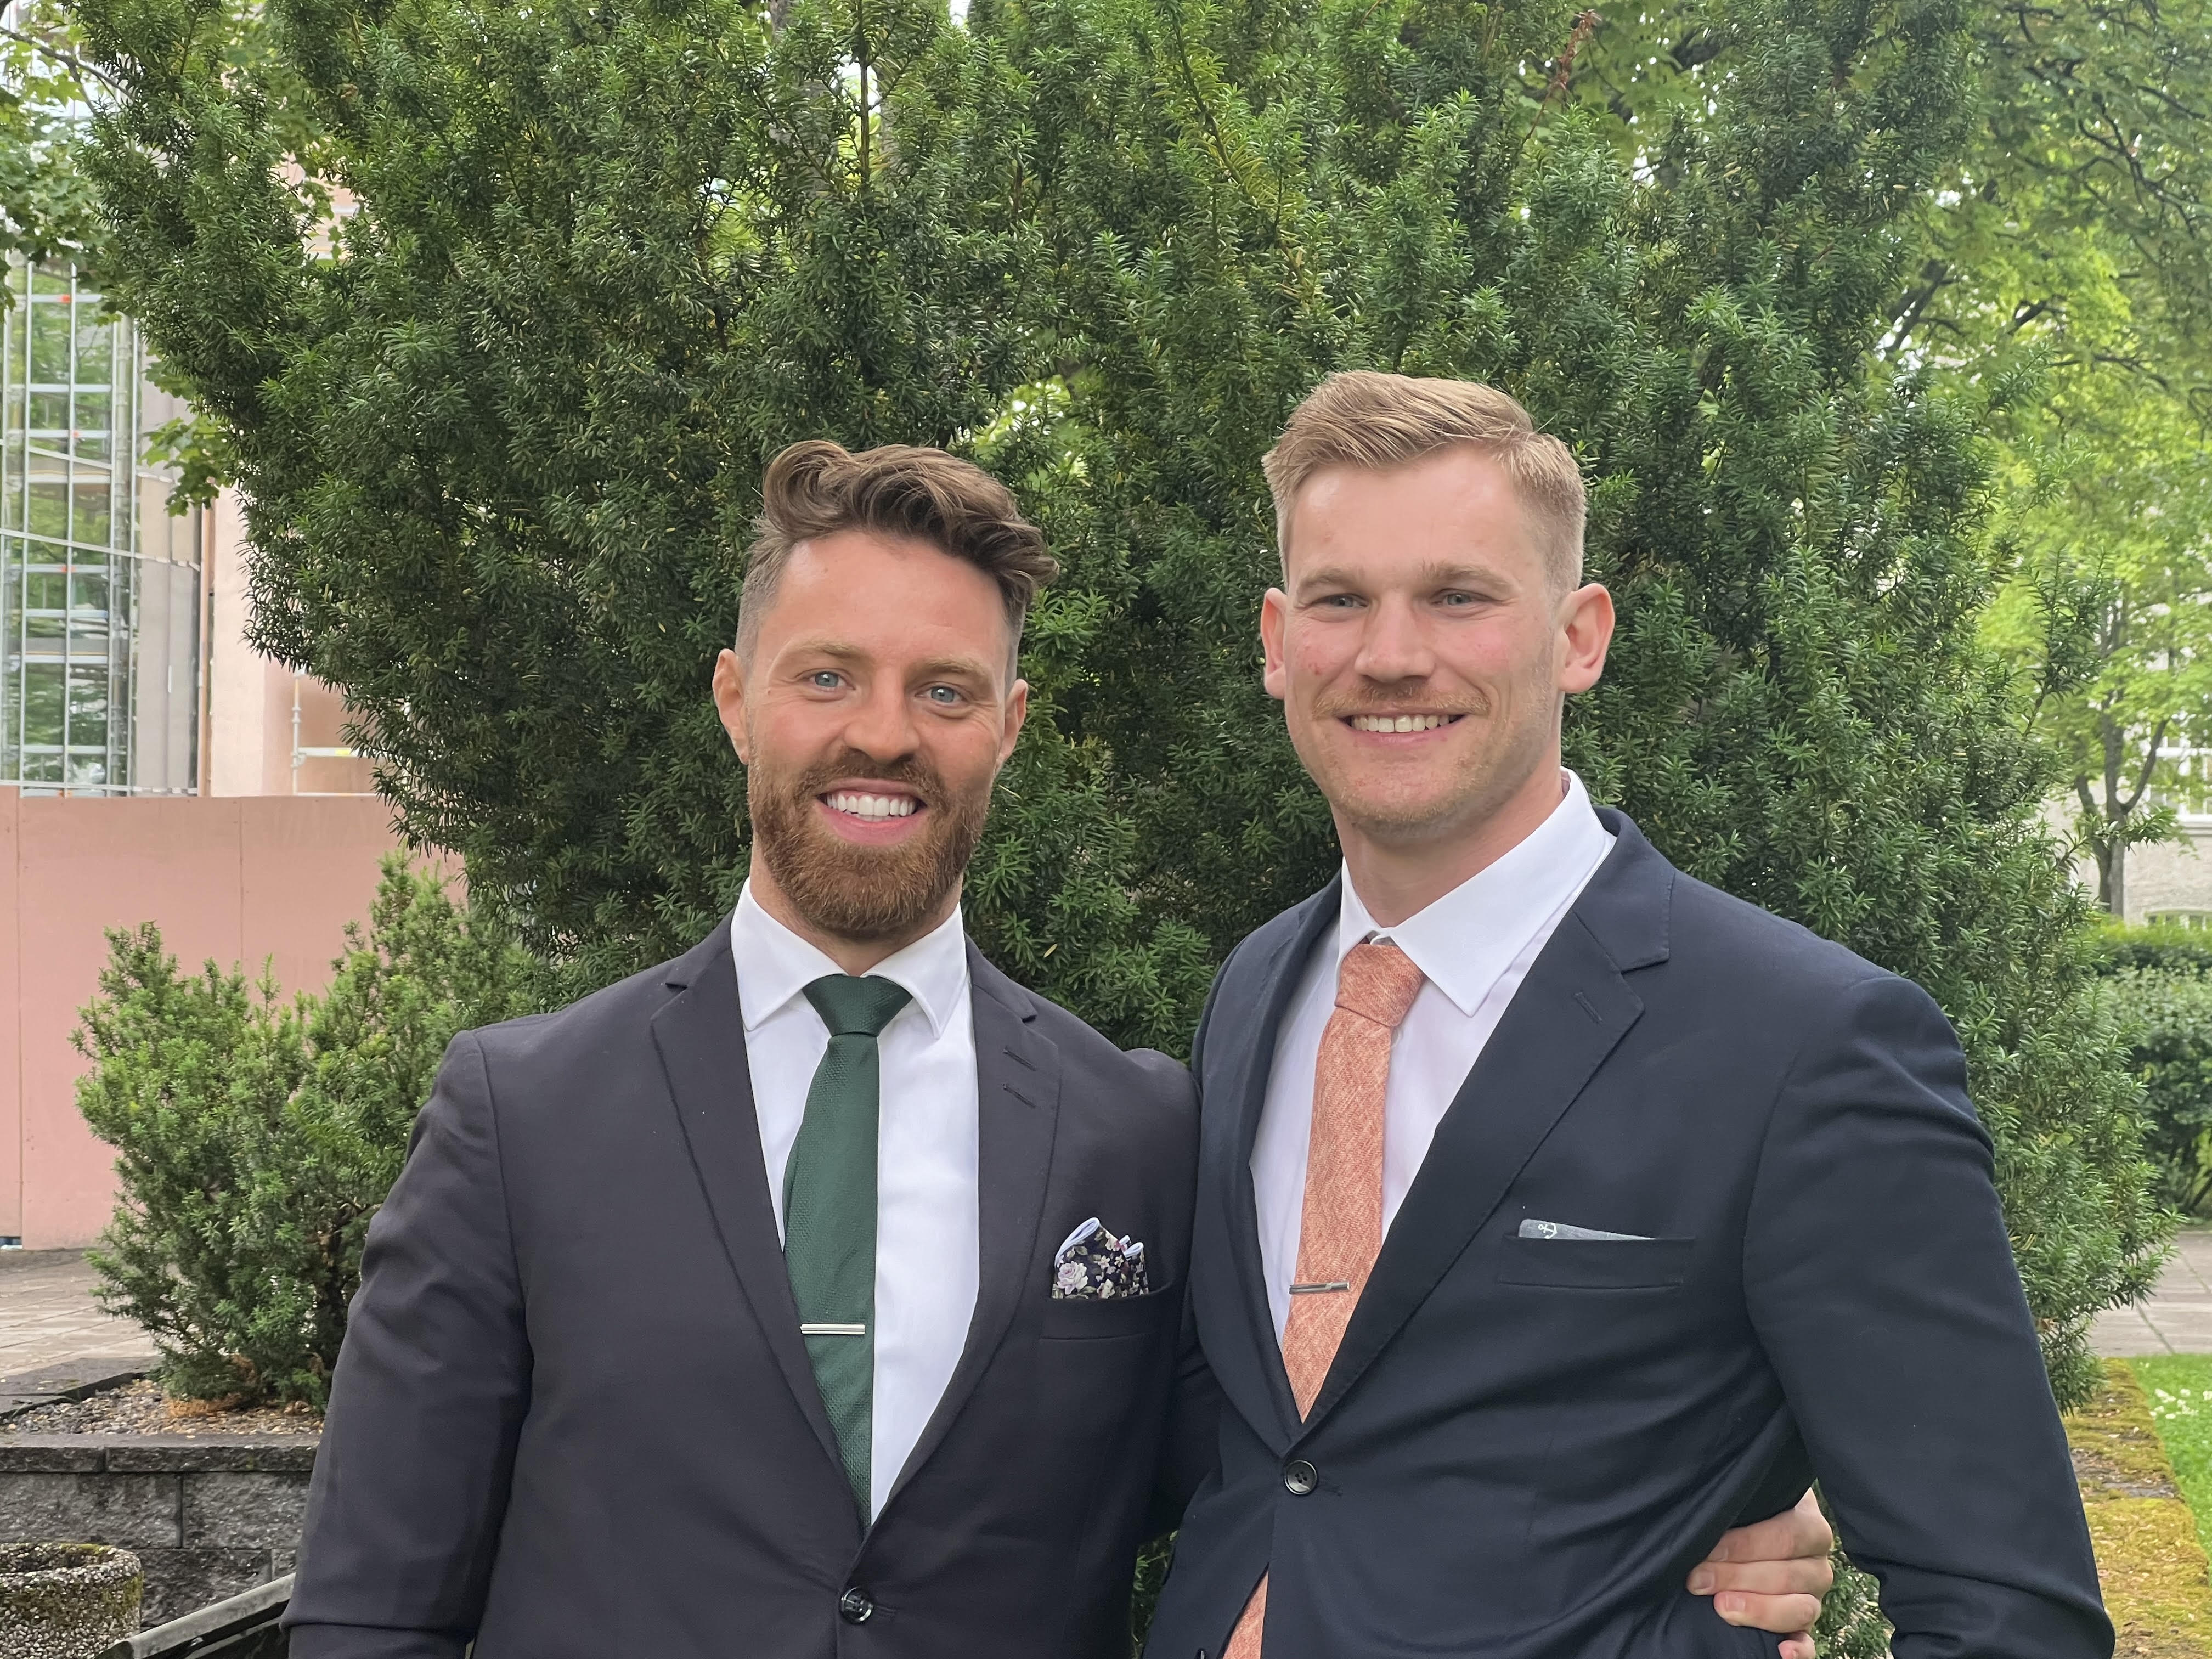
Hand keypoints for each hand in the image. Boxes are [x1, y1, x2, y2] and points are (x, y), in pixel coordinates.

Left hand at [1686, 1488, 1833, 1658]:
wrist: (1751, 1535)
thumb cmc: (1745, 1515)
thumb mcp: (1748, 1504)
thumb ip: (1736, 1506)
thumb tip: (1706, 1517)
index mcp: (1810, 1526)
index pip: (1787, 1536)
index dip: (1746, 1545)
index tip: (1708, 1551)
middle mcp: (1817, 1564)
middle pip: (1787, 1575)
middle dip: (1737, 1578)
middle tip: (1699, 1579)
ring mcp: (1813, 1597)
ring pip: (1800, 1609)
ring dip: (1758, 1610)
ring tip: (1722, 1606)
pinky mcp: (1804, 1627)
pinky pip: (1809, 1643)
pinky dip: (1799, 1651)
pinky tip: (1781, 1651)